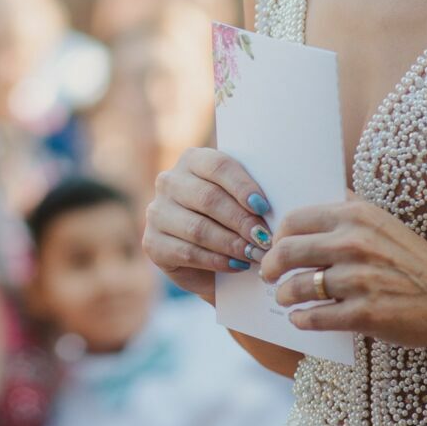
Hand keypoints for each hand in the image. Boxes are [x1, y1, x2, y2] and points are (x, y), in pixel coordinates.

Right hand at [143, 147, 276, 302]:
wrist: (213, 263)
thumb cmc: (233, 223)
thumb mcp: (242, 202)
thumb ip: (252, 197)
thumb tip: (273, 207)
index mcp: (192, 160)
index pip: (218, 165)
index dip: (242, 186)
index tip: (264, 207)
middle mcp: (169, 181)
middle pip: (208, 198)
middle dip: (241, 221)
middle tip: (265, 239)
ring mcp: (156, 212)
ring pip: (198, 228)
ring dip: (232, 244)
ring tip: (255, 254)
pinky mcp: (152, 243)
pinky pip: (188, 252)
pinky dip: (217, 261)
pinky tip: (237, 265)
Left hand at [261, 195, 426, 348]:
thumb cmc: (416, 262)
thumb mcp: (384, 223)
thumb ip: (347, 212)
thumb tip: (305, 211)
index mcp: (357, 216)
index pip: (295, 219)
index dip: (278, 235)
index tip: (274, 246)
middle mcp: (355, 243)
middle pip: (288, 251)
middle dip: (270, 265)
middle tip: (268, 274)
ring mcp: (359, 280)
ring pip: (298, 286)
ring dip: (284, 294)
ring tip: (285, 297)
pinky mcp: (364, 315)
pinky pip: (315, 317)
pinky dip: (302, 320)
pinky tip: (300, 319)